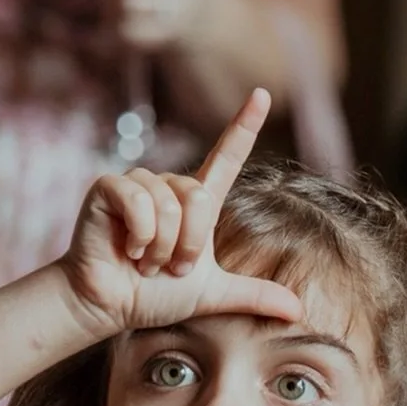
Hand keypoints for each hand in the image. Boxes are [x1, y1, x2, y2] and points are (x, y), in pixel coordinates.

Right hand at [59, 88, 303, 341]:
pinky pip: (138, 200)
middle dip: (188, 244)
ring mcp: (138, 182)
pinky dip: (140, 234)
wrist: (109, 306)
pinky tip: (128, 249)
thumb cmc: (153, 296)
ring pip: (169, 204)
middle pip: (200, 198)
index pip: (226, 157)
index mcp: (196, 201)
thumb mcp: (212, 295)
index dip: (244, 125)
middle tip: (169, 268)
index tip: (262, 94)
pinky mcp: (109, 186)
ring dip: (162, 246)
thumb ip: (252, 296)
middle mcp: (169, 185)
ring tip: (145, 262)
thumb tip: (297, 312)